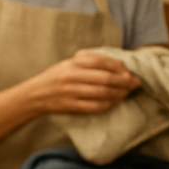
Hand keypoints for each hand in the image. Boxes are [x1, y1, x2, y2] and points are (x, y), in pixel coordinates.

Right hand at [25, 50, 139, 115]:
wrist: (33, 95)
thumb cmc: (55, 78)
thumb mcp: (68, 64)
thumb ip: (89, 62)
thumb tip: (120, 66)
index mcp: (71, 63)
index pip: (101, 61)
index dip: (119, 66)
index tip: (129, 71)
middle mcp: (71, 76)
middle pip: (106, 78)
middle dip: (125, 81)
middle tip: (135, 83)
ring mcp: (70, 92)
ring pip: (103, 93)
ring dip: (119, 94)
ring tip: (126, 93)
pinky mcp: (69, 106)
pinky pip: (95, 106)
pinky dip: (108, 104)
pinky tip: (113, 102)